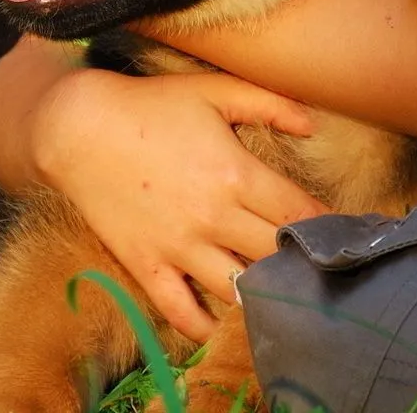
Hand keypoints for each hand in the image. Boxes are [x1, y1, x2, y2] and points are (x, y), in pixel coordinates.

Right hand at [29, 67, 329, 340]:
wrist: (77, 127)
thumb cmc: (150, 105)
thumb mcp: (213, 90)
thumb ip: (269, 103)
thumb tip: (314, 125)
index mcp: (236, 174)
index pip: (299, 214)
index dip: (326, 225)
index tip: (339, 232)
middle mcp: (213, 217)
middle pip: (277, 256)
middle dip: (301, 261)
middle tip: (315, 266)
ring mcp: (179, 247)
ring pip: (238, 291)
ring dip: (262, 295)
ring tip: (277, 295)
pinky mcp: (147, 266)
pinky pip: (182, 312)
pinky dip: (206, 326)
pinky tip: (223, 323)